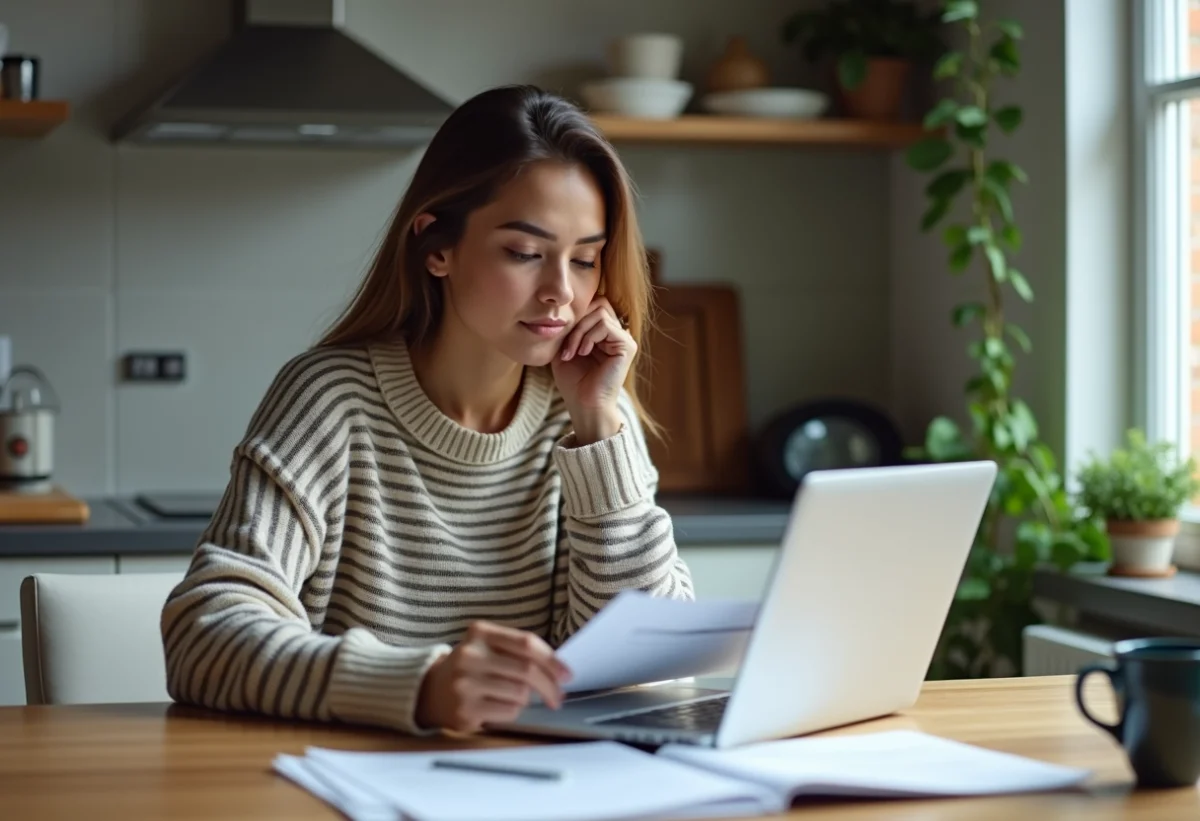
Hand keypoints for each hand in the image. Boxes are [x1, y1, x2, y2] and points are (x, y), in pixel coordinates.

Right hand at [415, 620, 571, 733]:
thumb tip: (559, 671)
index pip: (526, 643)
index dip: (552, 659)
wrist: (430, 690)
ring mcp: (465, 683)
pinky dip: (513, 712)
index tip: (567, 674)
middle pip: (527, 670)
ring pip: (520, 693)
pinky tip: (499, 707)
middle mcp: (470, 655)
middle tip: (558, 696)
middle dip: (550, 686)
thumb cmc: (471, 667)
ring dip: (526, 699)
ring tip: (514, 697)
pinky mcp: (464, 710)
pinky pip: (508, 712)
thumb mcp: (488, 647)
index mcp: (480, 632)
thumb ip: (519, 651)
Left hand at [551, 297, 633, 443]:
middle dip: (576, 322)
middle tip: (566, 346)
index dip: (575, 316)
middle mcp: (616, 333)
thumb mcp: (565, 347)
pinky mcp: (627, 345)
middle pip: (597, 303)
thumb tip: (569, 305)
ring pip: (599, 312)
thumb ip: (569, 326)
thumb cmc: (573, 381)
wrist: (584, 404)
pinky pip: (605, 325)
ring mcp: (623, 338)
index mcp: (603, 333)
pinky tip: (583, 353)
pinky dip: (589, 337)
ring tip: (573, 352)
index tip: (562, 341)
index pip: (592, 305)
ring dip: (579, 332)